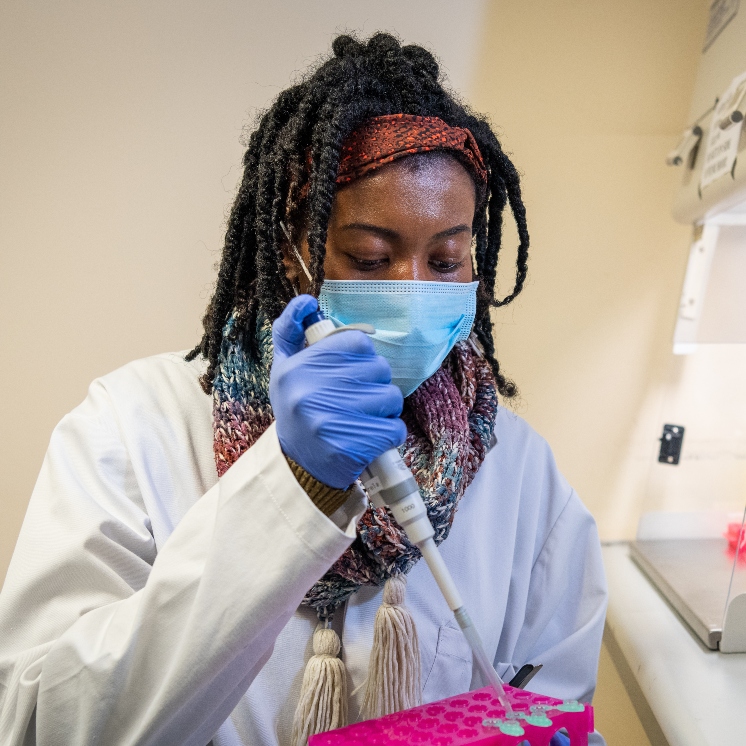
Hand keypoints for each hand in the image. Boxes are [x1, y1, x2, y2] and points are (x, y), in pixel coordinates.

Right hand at [270, 295, 405, 488]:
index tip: (349, 373)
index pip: (357, 342)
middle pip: (379, 368)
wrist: (298, 467)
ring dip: (384, 409)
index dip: (361, 357)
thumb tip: (306, 301)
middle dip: (375, 383)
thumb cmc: (296, 409)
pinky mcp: (353, 447)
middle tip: (357, 399)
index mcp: (296, 367)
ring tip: (363, 419)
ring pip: (391, 397)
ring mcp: (332, 420)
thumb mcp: (283, 369)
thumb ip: (289, 331)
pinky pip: (395, 428)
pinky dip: (389, 434)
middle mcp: (310, 391)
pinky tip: (369, 438)